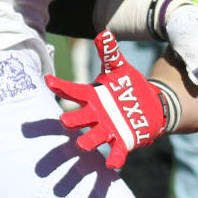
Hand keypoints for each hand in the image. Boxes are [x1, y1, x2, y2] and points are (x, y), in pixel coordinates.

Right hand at [45, 31, 171, 168]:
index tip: (48, 80)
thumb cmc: (126, 86)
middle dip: (72, 120)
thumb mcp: (119, 68)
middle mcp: (96, 115)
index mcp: (92, 96)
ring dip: (88, 141)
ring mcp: (108, 129)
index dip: (61, 86)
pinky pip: (116, 152)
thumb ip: (110, 53)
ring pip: (93, 137)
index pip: (73, 91)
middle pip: (78, 118)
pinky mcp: (123, 141)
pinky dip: (114, 158)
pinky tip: (112, 164)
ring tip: (82, 146)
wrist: (148, 106)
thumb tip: (104, 33)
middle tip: (64, 120)